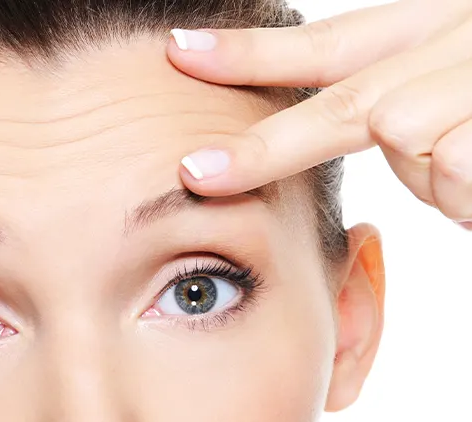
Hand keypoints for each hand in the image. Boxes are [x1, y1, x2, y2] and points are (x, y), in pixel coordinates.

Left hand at [167, 0, 471, 228]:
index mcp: (430, 28)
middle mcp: (450, 39)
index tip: (179, 49)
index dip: (250, 53)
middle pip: (339, 100)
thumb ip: (401, 100)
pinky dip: (467, 191)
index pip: (327, 45)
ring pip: (399, 133)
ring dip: (428, 174)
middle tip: (196, 173)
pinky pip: (450, 166)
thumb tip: (376, 133)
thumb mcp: (458, 85)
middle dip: (263, 148)